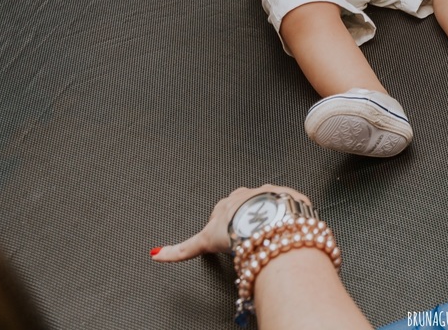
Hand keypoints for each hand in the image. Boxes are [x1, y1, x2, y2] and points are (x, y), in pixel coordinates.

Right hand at [150, 184, 313, 262]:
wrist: (267, 224)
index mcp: (227, 202)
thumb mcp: (204, 242)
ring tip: (268, 234)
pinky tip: (288, 229)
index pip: (221, 210)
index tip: (225, 231)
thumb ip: (181, 249)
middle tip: (246, 234)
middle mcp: (249, 194)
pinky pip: (290, 205)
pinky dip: (289, 215)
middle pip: (244, 203)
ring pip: (268, 202)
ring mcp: (271, 195)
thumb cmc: (236, 230)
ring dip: (268, 214)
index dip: (223, 223)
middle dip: (245, 215)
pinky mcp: (291, 199)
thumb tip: (156, 253)